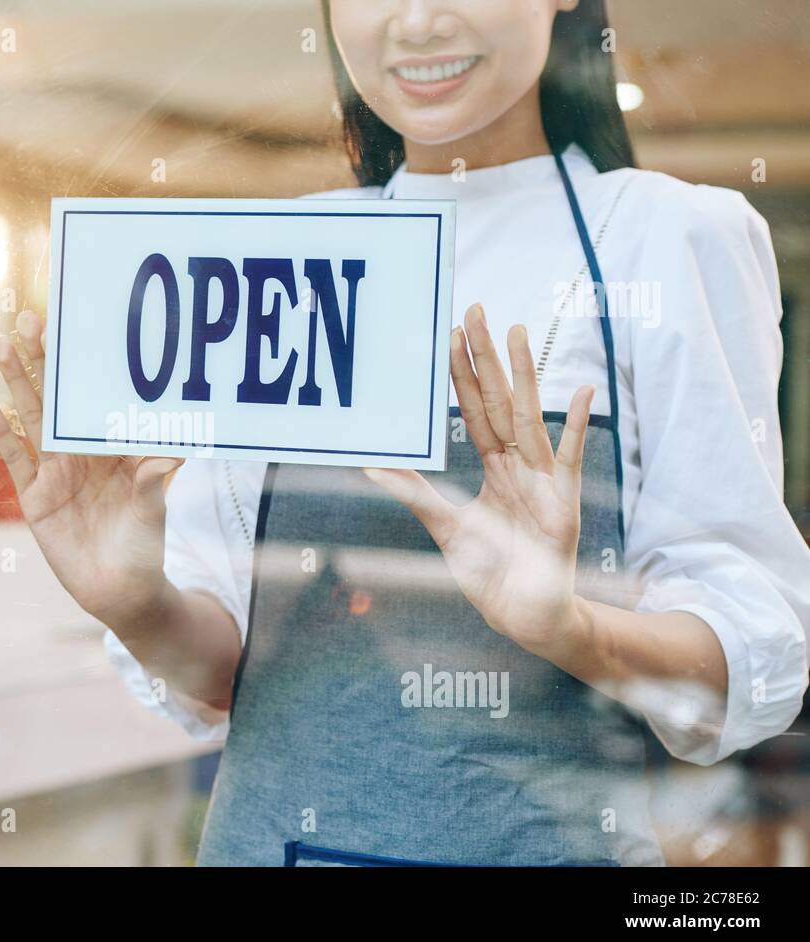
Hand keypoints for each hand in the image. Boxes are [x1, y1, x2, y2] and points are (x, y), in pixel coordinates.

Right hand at [0, 310, 181, 628]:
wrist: (120, 593)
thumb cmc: (145, 548)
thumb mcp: (152, 512)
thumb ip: (153, 482)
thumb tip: (171, 454)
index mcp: (114, 446)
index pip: (96, 396)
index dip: (83, 364)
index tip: (71, 328)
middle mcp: (83, 452)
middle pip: (58, 398)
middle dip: (43, 359)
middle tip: (28, 320)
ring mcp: (56, 471)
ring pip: (32, 418)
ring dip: (17, 383)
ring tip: (2, 345)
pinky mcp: (35, 496)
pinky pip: (15, 459)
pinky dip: (1, 434)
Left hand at [365, 303, 595, 653]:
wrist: (524, 615)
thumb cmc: (490, 572)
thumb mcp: (445, 528)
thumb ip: (416, 495)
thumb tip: (373, 466)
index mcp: (492, 468)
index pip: (472, 410)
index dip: (460, 375)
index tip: (449, 335)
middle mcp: (518, 465)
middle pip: (498, 401)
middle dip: (485, 358)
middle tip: (474, 311)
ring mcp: (543, 480)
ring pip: (528, 416)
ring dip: (523, 374)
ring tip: (516, 332)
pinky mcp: (564, 504)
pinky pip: (572, 458)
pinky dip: (579, 425)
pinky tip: (584, 390)